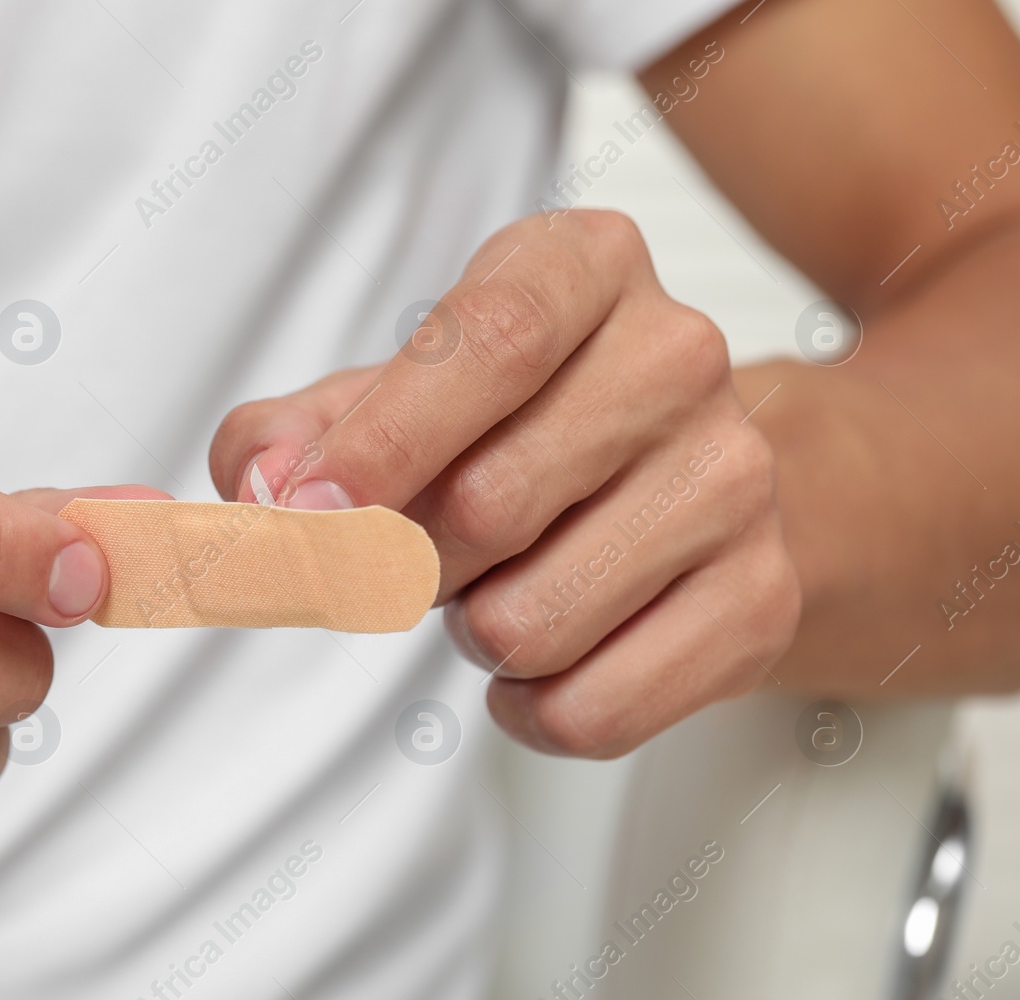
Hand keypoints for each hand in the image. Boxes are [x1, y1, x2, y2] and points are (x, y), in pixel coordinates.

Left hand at [211, 209, 799, 756]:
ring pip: (529, 624)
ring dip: (472, 634)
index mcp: (584, 267)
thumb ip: (296, 432)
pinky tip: (547, 653)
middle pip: (489, 503)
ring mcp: (734, 482)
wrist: (692, 483)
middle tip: (418, 552)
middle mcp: (678, 356)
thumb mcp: (395, 393)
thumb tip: (261, 491)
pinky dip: (528, 709)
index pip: (494, 341)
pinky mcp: (758, 601)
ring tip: (501, 586)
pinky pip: (587, 711)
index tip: (303, 515)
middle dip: (407, 561)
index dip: (384, 441)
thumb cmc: (519, 427)